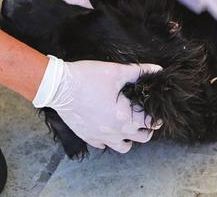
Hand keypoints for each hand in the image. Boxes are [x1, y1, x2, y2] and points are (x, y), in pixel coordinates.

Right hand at [33, 56, 162, 152]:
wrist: (59, 87)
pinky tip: (108, 125)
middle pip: (142, 138)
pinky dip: (109, 138)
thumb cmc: (87, 78)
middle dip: (147, 128)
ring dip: (129, 137)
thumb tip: (156, 69)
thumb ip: (139, 71)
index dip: (156, 115)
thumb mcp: (116, 71)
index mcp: (125, 116)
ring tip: (127, 123)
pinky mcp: (88, 137)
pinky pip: (104, 145)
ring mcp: (101, 136)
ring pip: (124, 147)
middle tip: (144, 115)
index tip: (155, 109)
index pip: (151, 122)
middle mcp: (115, 131)